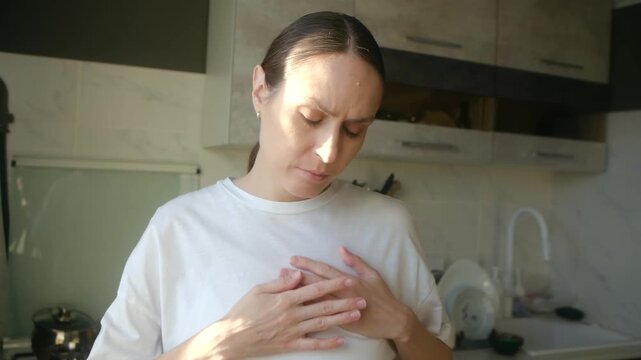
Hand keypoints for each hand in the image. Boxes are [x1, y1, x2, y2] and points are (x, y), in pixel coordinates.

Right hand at [199, 269, 367, 358]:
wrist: (232, 337)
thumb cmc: (243, 311)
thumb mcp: (258, 290)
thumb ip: (280, 283)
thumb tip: (297, 274)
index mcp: (285, 299)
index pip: (314, 289)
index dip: (333, 283)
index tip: (348, 280)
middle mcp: (292, 315)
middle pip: (324, 306)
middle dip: (345, 302)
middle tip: (362, 299)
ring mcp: (292, 331)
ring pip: (322, 324)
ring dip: (341, 319)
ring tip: (357, 315)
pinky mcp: (290, 344)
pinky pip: (313, 344)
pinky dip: (328, 343)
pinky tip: (342, 340)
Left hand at [289, 247, 413, 341]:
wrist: (393, 320)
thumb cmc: (382, 296)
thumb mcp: (372, 275)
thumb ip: (356, 262)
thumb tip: (341, 249)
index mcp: (349, 281)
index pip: (324, 270)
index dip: (308, 265)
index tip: (293, 260)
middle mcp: (343, 294)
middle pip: (316, 285)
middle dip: (297, 278)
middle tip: (280, 272)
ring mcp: (341, 309)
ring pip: (316, 301)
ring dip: (299, 294)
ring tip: (283, 289)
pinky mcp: (342, 322)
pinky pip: (322, 317)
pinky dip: (309, 313)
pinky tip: (297, 309)